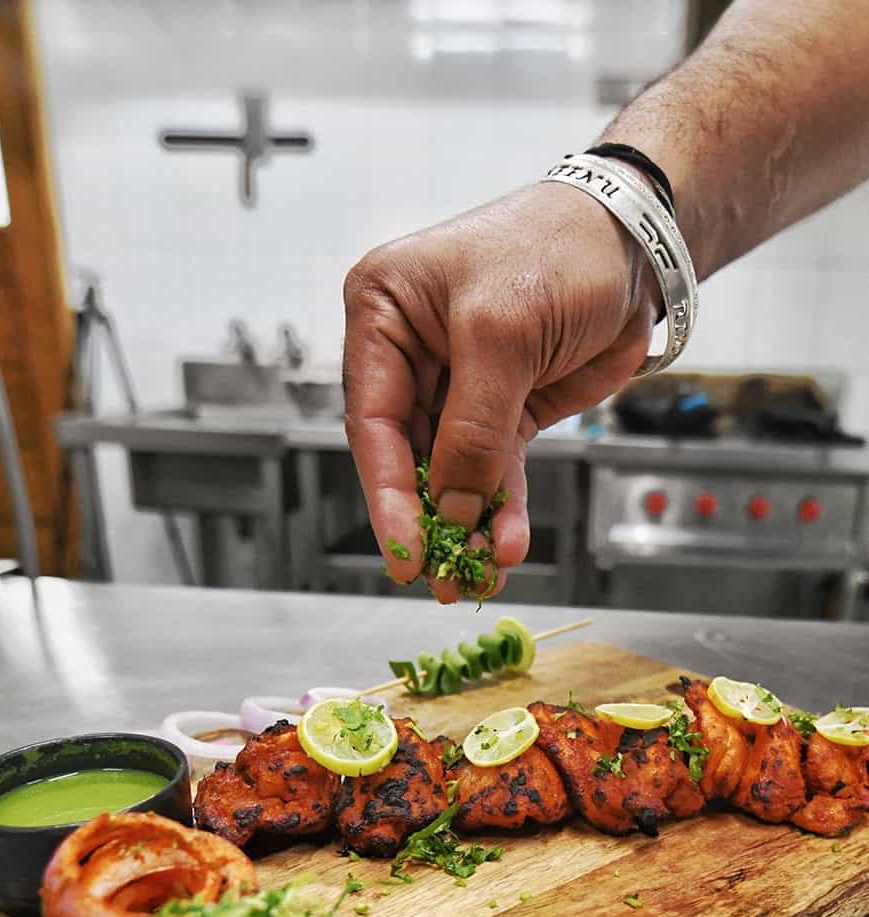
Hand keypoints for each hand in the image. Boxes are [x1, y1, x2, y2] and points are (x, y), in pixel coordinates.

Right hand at [342, 182, 658, 601]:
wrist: (640, 244)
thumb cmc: (559, 250)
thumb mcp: (502, 337)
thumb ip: (473, 431)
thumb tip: (454, 510)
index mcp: (384, 314)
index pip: (371, 419)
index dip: (386, 493)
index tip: (403, 550)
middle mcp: (411, 353)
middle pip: (405, 456)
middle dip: (427, 520)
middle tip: (438, 578)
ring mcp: (457, 386)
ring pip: (451, 474)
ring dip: (465, 527)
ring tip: (473, 578)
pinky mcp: (503, 409)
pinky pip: (494, 472)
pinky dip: (501, 512)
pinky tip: (505, 545)